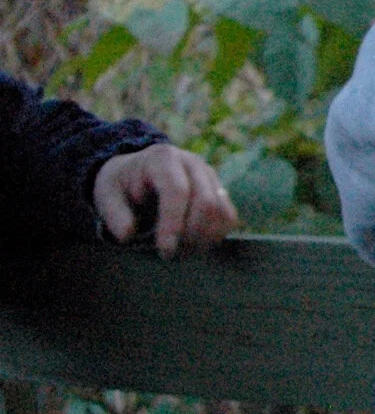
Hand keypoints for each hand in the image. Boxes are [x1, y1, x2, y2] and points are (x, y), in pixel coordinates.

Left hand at [92, 144, 239, 255]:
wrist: (138, 171)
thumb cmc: (122, 185)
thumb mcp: (106, 195)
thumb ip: (115, 214)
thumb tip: (128, 235)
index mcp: (163, 159)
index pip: (177, 191)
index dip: (174, 223)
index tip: (165, 250)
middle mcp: (193, 163)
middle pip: (206, 202)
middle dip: (190, 235)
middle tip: (171, 255)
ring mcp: (210, 175)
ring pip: (221, 211)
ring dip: (205, 238)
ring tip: (183, 252)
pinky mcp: (220, 190)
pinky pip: (229, 216)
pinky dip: (216, 235)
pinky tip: (195, 244)